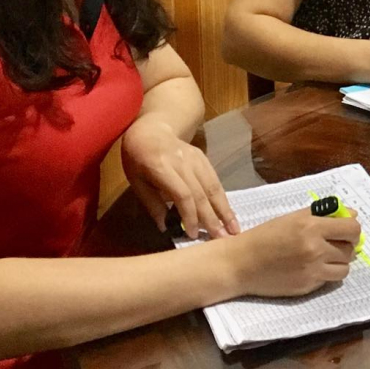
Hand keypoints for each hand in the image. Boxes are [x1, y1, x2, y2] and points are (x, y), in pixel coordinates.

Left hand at [121, 121, 238, 239]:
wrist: (151, 130)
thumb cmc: (137, 158)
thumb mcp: (135, 181)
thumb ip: (151, 203)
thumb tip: (165, 227)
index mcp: (161, 167)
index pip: (182, 194)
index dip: (190, 215)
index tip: (193, 234)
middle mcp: (183, 162)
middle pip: (201, 192)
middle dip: (213, 217)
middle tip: (222, 238)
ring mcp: (196, 158)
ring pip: (213, 186)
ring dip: (225, 209)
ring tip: (234, 228)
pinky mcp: (204, 158)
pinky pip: (215, 180)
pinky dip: (223, 198)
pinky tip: (229, 212)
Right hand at [227, 207, 361, 297]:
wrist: (241, 264)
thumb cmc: (266, 236)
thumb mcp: (293, 217)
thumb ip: (322, 214)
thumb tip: (351, 214)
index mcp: (311, 227)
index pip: (352, 228)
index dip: (353, 229)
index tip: (347, 230)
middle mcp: (315, 249)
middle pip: (350, 249)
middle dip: (345, 245)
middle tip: (334, 243)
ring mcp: (312, 270)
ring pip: (345, 268)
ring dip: (339, 262)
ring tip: (325, 257)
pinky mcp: (307, 287)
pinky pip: (329, 280)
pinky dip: (325, 274)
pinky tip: (311, 268)